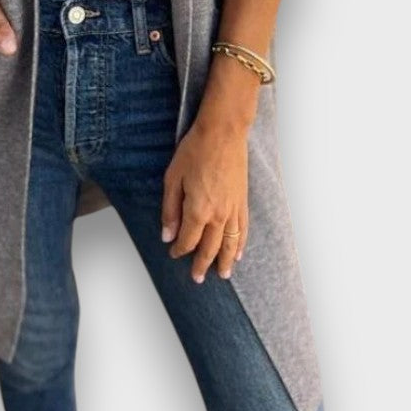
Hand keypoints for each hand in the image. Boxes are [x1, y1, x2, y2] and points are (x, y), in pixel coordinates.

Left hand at [160, 116, 249, 281]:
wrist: (223, 132)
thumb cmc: (195, 150)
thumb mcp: (173, 178)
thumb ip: (170, 209)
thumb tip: (167, 235)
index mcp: (198, 210)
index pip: (188, 240)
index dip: (180, 250)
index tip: (173, 253)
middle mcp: (218, 215)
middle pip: (210, 248)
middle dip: (202, 264)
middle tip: (197, 278)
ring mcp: (233, 209)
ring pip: (230, 244)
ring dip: (225, 261)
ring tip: (222, 275)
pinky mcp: (243, 201)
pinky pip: (243, 229)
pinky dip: (241, 244)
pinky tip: (239, 253)